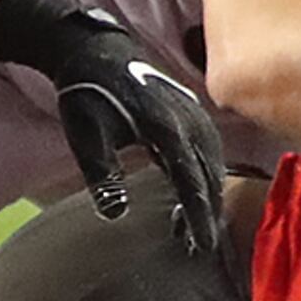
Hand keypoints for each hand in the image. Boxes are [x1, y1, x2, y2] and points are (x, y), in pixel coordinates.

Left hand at [0, 0, 227, 254]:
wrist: (98, 51)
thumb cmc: (88, 93)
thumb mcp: (85, 134)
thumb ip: (102, 173)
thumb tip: (115, 214)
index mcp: (166, 125)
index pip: (191, 179)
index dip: (199, 214)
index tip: (202, 245)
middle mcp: (190, 121)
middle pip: (210, 176)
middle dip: (206, 214)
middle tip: (196, 249)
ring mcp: (197, 116)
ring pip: (215, 166)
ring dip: (208, 198)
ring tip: (191, 230)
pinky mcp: (196, 116)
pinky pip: (212, 154)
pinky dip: (207, 179)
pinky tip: (193, 198)